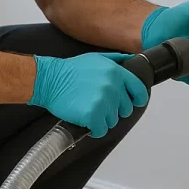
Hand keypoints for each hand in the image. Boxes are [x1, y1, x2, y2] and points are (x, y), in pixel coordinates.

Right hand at [29, 52, 148, 137]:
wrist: (50, 80)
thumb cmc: (70, 70)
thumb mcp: (96, 58)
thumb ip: (116, 59)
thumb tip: (132, 59)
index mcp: (116, 72)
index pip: (139, 90)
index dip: (137, 99)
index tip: (134, 102)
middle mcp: (112, 86)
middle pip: (125, 109)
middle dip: (114, 109)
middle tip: (98, 105)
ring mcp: (103, 101)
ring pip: (113, 120)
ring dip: (102, 119)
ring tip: (88, 109)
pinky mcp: (93, 115)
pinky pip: (101, 130)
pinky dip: (94, 129)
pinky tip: (86, 121)